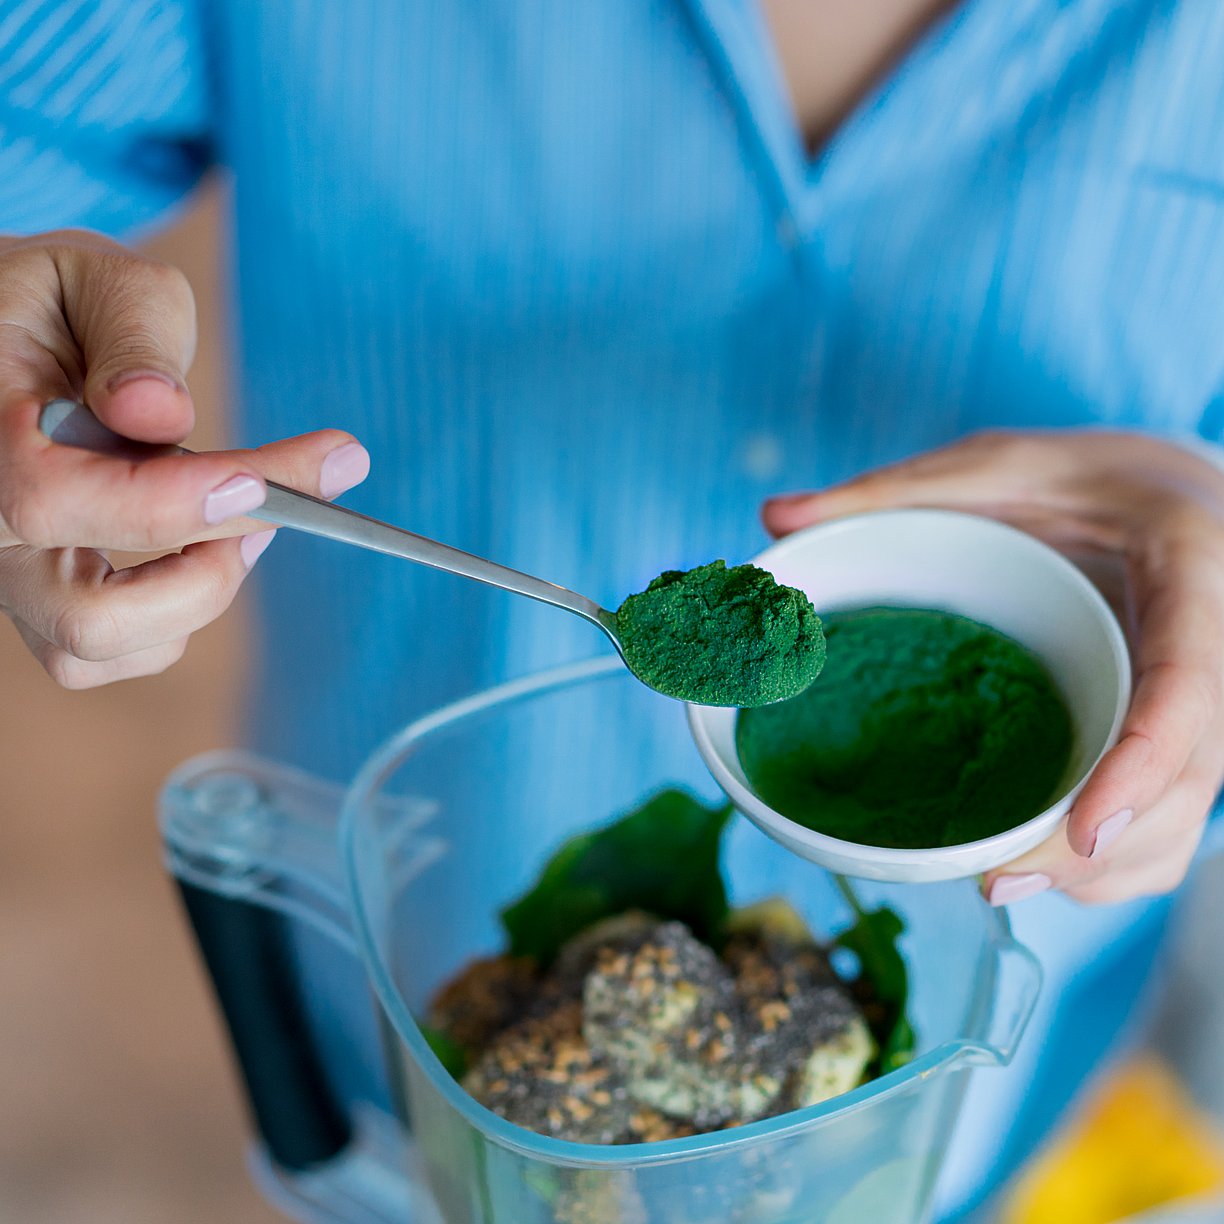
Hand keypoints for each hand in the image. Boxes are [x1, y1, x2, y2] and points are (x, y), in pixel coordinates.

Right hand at [0, 229, 369, 686]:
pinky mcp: (44, 597)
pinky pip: (112, 652)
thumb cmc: (62, 302)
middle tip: (274, 507)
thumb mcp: (98, 280)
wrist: (17, 332)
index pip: (57, 498)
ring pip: (99, 648)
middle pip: (88, 616)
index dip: (174, 503)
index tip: (269, 484)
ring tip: (249, 514)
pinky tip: (213, 541)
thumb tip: (158, 413)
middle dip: (205, 575)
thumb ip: (132, 336)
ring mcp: (11, 572)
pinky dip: (178, 615)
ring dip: (197, 597)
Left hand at [762, 430, 1223, 905]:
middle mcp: (1215, 647)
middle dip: (1098, 845)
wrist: (1157, 489)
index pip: (1191, 684)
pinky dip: (1112, 859)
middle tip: (996, 878)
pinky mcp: (1184, 731)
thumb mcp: (990, 464)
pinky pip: (1172, 817)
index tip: (1084, 830)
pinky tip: (1038, 861)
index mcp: (1189, 571)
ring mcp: (1207, 698)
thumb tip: (775, 516)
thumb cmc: (1078, 475)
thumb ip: (892, 492)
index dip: (1144, 763)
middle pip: (1188, 777)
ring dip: (1102, 869)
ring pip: (1185, 815)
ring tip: (1002, 879)